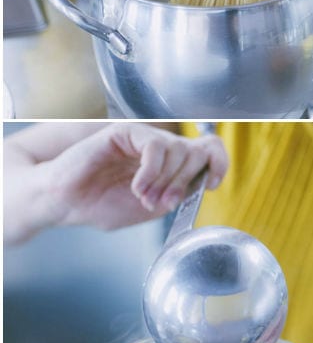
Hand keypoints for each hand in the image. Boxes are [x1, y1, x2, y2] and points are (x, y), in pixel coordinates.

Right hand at [39, 124, 227, 231]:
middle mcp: (161, 148)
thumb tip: (197, 187)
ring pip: (178, 149)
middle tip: (162, 201)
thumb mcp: (151, 209)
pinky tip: (138, 186)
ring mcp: (144, 138)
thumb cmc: (101, 205)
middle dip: (183, 182)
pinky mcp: (125, 133)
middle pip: (196, 153)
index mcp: (171, 164)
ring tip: (144, 197)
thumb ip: (176, 197)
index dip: (218, 164)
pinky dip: (151, 171)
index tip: (211, 184)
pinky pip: (155, 146)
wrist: (64, 203)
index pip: (209, 150)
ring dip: (165, 180)